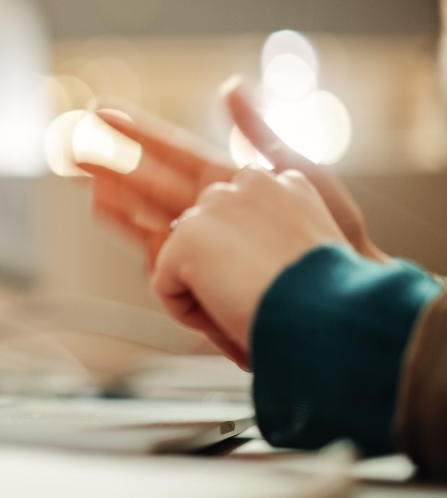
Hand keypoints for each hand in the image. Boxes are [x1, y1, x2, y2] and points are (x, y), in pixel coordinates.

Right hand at [78, 80, 386, 267]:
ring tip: (88, 185)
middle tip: (72, 147)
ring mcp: (202, 248)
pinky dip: (135, 236)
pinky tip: (115, 215)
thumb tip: (229, 89)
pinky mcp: (201, 280)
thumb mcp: (295, 170)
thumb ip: (255, 131)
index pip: (169, 151)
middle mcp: (207, 214)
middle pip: (145, 185)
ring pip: (144, 219)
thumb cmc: (332, 234)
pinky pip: (160, 258)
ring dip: (113, 200)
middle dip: (108, 165)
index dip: (136, 131)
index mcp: (226, 183)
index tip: (103, 110)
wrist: (344, 291)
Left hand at [153, 166, 348, 367]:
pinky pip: (167, 286)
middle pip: (210, 234)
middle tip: (259, 299)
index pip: (242, 212)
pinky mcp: (187, 235)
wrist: (330, 314)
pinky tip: (228, 316)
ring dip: (210, 291)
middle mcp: (251, 182)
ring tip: (248, 308)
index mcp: (289, 185)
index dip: (247, 255)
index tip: (272, 280)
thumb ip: (273, 244)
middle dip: (222, 269)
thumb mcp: (310, 258)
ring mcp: (215, 205)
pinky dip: (189, 313)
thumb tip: (237, 262)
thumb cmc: (331, 302)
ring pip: (189, 261)